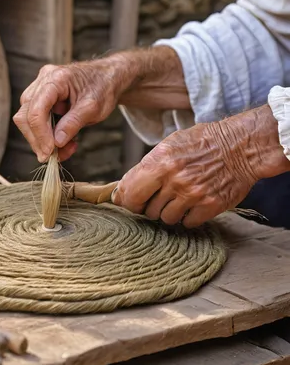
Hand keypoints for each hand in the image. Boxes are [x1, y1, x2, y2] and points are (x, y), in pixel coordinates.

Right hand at [13, 47, 187, 162]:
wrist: (109, 77)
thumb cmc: (104, 87)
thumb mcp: (93, 108)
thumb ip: (73, 124)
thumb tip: (56, 143)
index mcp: (56, 79)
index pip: (36, 110)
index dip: (40, 134)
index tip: (49, 152)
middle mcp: (43, 80)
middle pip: (26, 114)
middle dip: (37, 139)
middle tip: (52, 157)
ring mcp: (40, 86)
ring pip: (26, 118)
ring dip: (41, 138)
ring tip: (63, 149)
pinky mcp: (42, 95)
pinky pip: (35, 117)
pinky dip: (46, 133)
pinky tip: (62, 140)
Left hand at [112, 105, 289, 227]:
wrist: (240, 145)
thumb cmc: (202, 142)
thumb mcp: (169, 145)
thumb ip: (147, 166)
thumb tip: (124, 187)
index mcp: (160, 161)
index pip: (129, 192)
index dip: (125, 200)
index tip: (127, 201)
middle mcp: (174, 179)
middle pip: (145, 209)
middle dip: (146, 207)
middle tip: (153, 200)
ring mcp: (192, 194)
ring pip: (165, 219)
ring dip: (168, 212)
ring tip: (177, 199)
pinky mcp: (209, 206)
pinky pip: (187, 223)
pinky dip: (187, 217)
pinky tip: (192, 204)